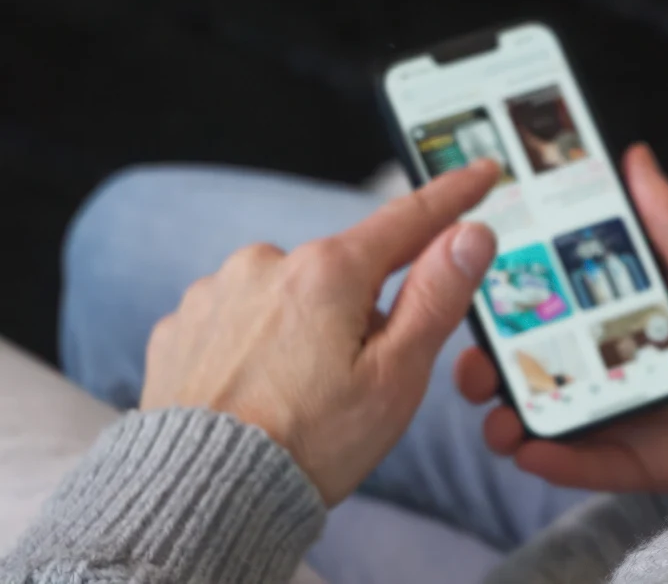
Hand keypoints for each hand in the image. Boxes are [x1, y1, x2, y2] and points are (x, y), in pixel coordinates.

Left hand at [141, 161, 499, 505]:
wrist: (203, 497)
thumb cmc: (309, 443)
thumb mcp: (397, 375)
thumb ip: (437, 296)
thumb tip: (471, 234)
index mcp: (329, 271)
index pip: (409, 220)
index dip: (453, 197)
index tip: (481, 173)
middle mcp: (268, 262)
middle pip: (345, 269)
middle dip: (362, 309)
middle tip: (358, 379)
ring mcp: (218, 291)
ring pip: (290, 294)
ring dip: (305, 327)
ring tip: (298, 397)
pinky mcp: (183, 325)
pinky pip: (240, 318)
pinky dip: (257, 344)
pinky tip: (257, 391)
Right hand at [456, 146, 667, 495]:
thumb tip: (635, 157)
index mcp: (641, 315)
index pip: (563, 314)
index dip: (517, 314)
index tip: (478, 307)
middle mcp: (634, 365)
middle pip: (553, 372)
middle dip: (504, 376)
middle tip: (470, 376)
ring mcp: (647, 416)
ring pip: (568, 423)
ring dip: (522, 425)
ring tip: (493, 425)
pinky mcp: (666, 462)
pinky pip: (605, 466)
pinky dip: (565, 462)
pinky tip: (530, 451)